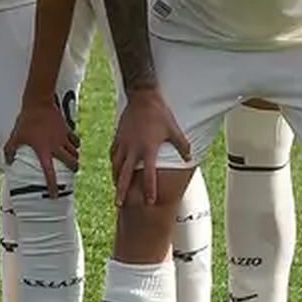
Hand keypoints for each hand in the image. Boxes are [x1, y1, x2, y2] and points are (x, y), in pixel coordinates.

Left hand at [3, 96, 79, 197]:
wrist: (39, 103)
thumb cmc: (26, 120)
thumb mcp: (15, 136)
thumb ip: (10, 150)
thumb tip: (8, 163)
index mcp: (43, 151)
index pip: (50, 173)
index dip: (52, 186)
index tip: (54, 195)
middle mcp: (56, 147)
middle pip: (72, 164)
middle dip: (73, 170)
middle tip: (70, 173)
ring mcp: (64, 138)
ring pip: (75, 153)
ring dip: (74, 158)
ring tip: (71, 160)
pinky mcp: (68, 130)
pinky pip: (76, 141)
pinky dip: (76, 145)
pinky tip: (72, 145)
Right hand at [109, 89, 190, 205]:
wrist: (142, 97)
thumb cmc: (159, 113)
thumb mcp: (174, 129)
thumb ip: (182, 145)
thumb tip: (189, 157)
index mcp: (148, 149)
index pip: (148, 175)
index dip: (149, 189)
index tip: (149, 201)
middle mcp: (133, 149)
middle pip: (124, 175)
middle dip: (122, 191)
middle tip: (119, 204)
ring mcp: (123, 143)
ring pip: (115, 165)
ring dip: (116, 178)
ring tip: (116, 188)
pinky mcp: (118, 136)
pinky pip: (113, 153)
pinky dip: (113, 162)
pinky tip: (113, 167)